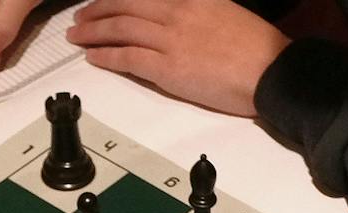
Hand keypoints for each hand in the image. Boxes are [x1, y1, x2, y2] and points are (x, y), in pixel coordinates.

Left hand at [66, 0, 289, 116]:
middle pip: (125, 5)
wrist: (270, 71)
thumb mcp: (224, 12)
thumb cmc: (255, 48)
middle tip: (80, 17)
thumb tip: (176, 17)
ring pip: (120, 29)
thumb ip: (197, 11)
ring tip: (77, 36)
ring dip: (93, 32)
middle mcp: (177, 10)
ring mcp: (171, 38)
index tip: (103, 0)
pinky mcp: (167, 67)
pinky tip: (92, 57)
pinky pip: (127, 58)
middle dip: (97, 10)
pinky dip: (105, 56)